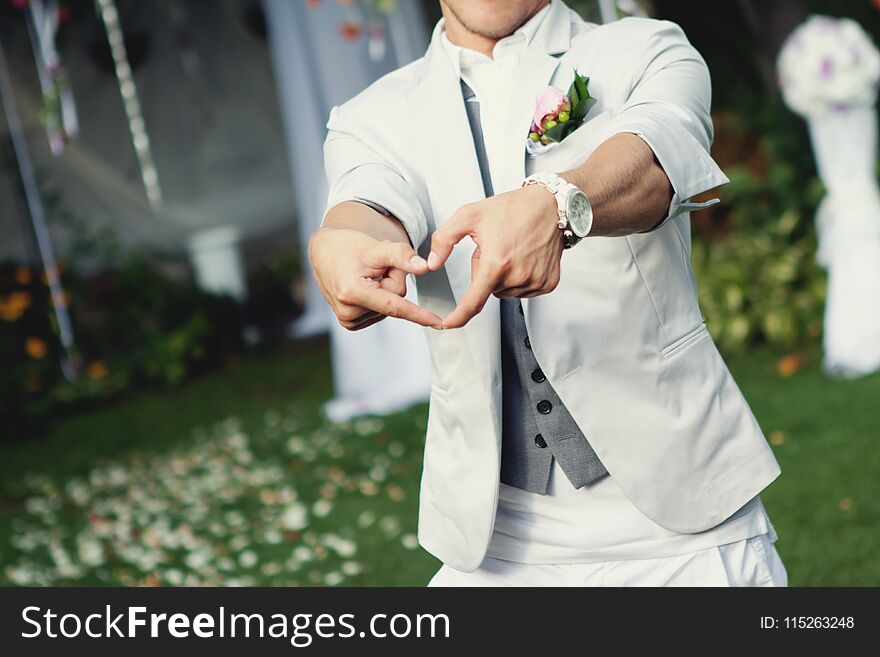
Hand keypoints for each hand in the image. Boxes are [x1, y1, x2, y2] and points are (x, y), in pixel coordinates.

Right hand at [309, 227, 440, 329]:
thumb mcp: (376, 247)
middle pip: (395, 300)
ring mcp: (349, 320)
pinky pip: (382, 310)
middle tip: (375, 265)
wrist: (325, 252)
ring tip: (366, 274)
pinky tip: (365, 285)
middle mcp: (349, 312)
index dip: (418, 314)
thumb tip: (425, 267)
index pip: (394, 305)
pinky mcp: (352, 323)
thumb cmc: (348, 247)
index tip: (438, 323)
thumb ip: (401, 256)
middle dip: (392, 279)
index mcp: (352, 293)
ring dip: (385, 288)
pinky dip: (379, 296)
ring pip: (390, 306)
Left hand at [427, 185, 562, 328]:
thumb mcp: (469, 215)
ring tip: (513, 250)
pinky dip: (520, 278)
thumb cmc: (512, 208)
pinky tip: (526, 257)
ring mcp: (535, 282)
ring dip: (503, 276)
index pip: (473, 302)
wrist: (551, 205)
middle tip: (496, 247)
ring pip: (505, 291)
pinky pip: (523, 290)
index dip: (458, 317)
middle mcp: (518, 277)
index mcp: (496, 263)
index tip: (447, 324)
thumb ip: (444, 239)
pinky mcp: (548, 283)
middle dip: (486, 272)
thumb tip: (431, 263)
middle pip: (488, 290)